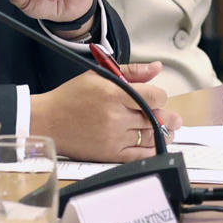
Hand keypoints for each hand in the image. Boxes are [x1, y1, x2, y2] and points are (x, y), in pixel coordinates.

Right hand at [30, 62, 180, 162]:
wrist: (48, 121)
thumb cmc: (72, 97)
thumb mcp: (99, 75)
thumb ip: (131, 72)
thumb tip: (157, 68)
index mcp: (113, 94)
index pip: (154, 96)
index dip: (160, 96)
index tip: (157, 97)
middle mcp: (115, 116)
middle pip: (156, 117)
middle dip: (167, 116)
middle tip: (173, 117)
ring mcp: (114, 137)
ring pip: (151, 136)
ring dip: (163, 133)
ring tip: (167, 129)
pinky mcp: (110, 153)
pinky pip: (141, 155)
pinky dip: (152, 150)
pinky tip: (154, 144)